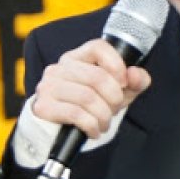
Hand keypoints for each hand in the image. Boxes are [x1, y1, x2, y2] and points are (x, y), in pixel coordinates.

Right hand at [32, 38, 150, 138]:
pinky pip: (75, 114)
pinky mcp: (43, 106)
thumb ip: (133, 82)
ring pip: (87, 97)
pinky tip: (94, 130)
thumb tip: (136, 75)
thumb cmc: (89, 106)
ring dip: (103, 116)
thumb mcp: (116, 93)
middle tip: (114, 109)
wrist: (57, 130)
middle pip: (96, 76)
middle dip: (113, 98)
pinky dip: (92, 125)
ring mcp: (49, 86)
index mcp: (77, 58)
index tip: (124, 83)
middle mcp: (60, 68)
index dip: (116, 64)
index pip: (98, 47)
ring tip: (104, 123)